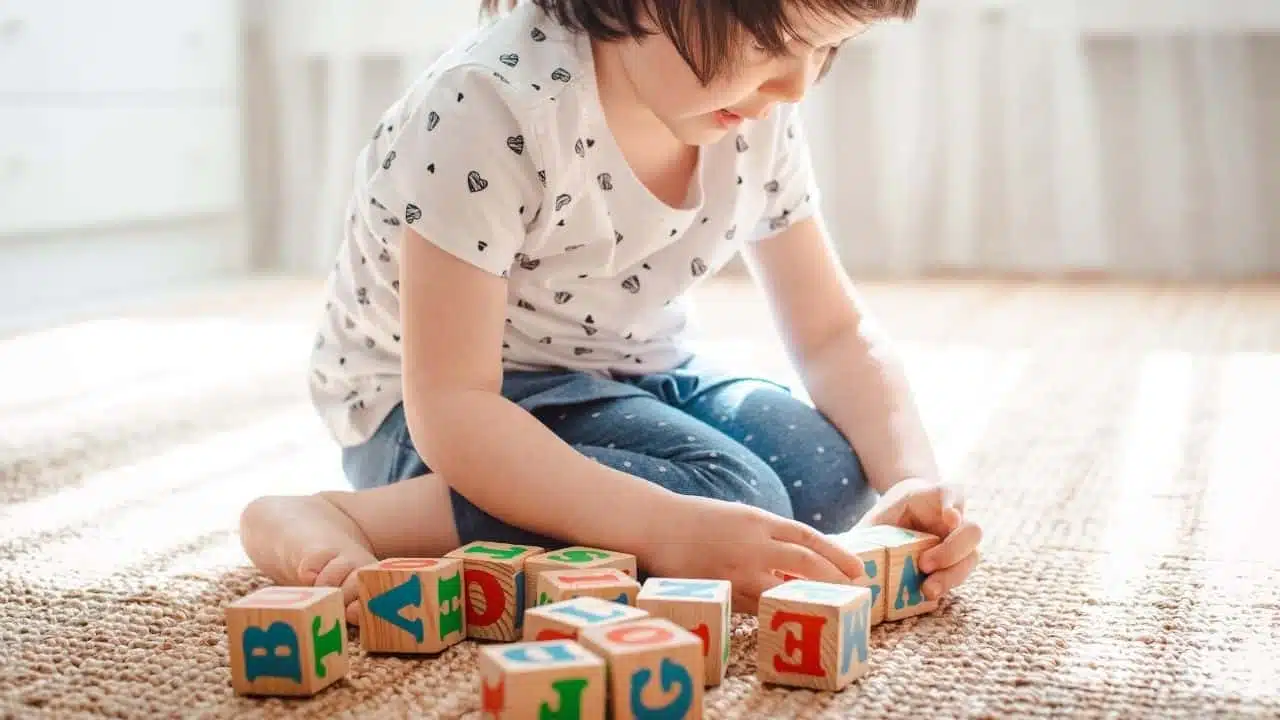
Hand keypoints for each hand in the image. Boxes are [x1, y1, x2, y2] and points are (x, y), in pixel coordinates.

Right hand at [640, 495, 866, 613]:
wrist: (658, 527)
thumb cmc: (700, 520)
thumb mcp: (741, 516)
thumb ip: (771, 533)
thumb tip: (805, 558)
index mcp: (759, 520)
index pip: (809, 538)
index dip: (837, 554)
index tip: (857, 569)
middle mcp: (753, 544)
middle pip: (806, 564)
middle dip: (834, 579)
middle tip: (853, 592)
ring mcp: (737, 570)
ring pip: (784, 590)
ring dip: (808, 600)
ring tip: (828, 608)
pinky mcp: (724, 592)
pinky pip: (757, 606)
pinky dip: (775, 608)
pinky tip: (786, 613)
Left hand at [856, 477, 981, 601]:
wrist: (904, 518)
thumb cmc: (889, 516)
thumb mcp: (878, 517)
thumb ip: (866, 530)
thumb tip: (832, 552)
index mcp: (937, 497)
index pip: (953, 494)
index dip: (953, 505)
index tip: (950, 518)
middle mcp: (956, 520)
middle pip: (972, 532)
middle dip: (950, 551)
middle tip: (924, 564)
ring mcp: (961, 543)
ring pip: (971, 558)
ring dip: (952, 575)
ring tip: (927, 590)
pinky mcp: (957, 564)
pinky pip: (961, 573)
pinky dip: (949, 582)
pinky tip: (931, 595)